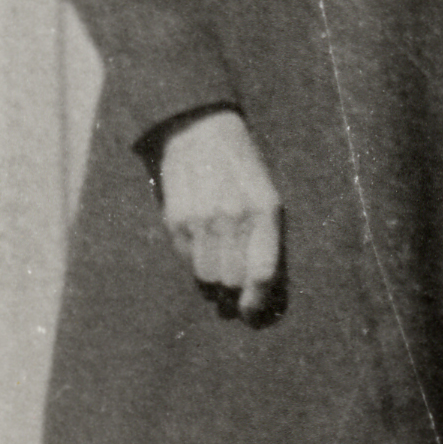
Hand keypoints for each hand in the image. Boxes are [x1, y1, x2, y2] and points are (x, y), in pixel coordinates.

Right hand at [156, 107, 283, 319]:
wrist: (202, 131)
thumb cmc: (242, 168)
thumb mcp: (266, 195)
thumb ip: (265, 237)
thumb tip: (256, 286)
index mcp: (265, 212)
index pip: (262, 272)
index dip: (256, 300)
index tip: (250, 312)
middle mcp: (234, 217)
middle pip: (232, 280)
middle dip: (233, 286)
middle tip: (232, 278)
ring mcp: (203, 219)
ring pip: (206, 275)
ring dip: (211, 273)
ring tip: (215, 252)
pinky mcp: (176, 218)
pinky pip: (185, 258)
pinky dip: (192, 256)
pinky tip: (198, 235)